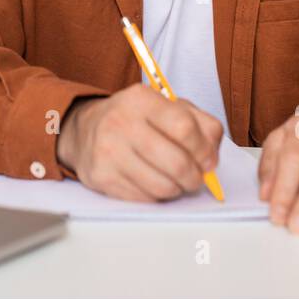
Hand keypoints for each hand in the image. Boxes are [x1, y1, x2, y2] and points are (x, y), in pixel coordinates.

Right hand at [56, 84, 223, 201]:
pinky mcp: (101, 176)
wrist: (85, 130)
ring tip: (176, 181)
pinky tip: (153, 182)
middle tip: (196, 178)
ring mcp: (109, 151)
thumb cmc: (135, 119)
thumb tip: (212, 156)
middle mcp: (121, 122)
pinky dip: (156, 196)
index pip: (184, 128)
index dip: (204, 150)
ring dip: (177, 189)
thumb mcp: (166, 106)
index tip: (209, 161)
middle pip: (177, 163)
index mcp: (142, 99)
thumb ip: (199, 123)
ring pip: (162, 187)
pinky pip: (144, 198)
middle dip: (195, 177)